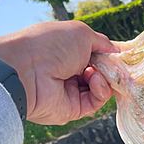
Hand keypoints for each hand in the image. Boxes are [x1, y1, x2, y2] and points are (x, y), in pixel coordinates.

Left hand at [0, 21, 118, 124]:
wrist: (27, 69)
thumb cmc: (50, 45)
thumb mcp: (81, 33)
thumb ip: (102, 42)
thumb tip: (116, 51)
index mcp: (67, 53)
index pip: (94, 58)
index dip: (107, 57)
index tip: (116, 56)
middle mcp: (67, 73)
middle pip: (99, 75)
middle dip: (108, 70)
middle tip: (111, 65)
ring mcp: (69, 92)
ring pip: (100, 90)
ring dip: (104, 79)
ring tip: (96, 72)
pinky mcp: (71, 110)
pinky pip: (94, 102)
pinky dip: (100, 91)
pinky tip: (94, 80)